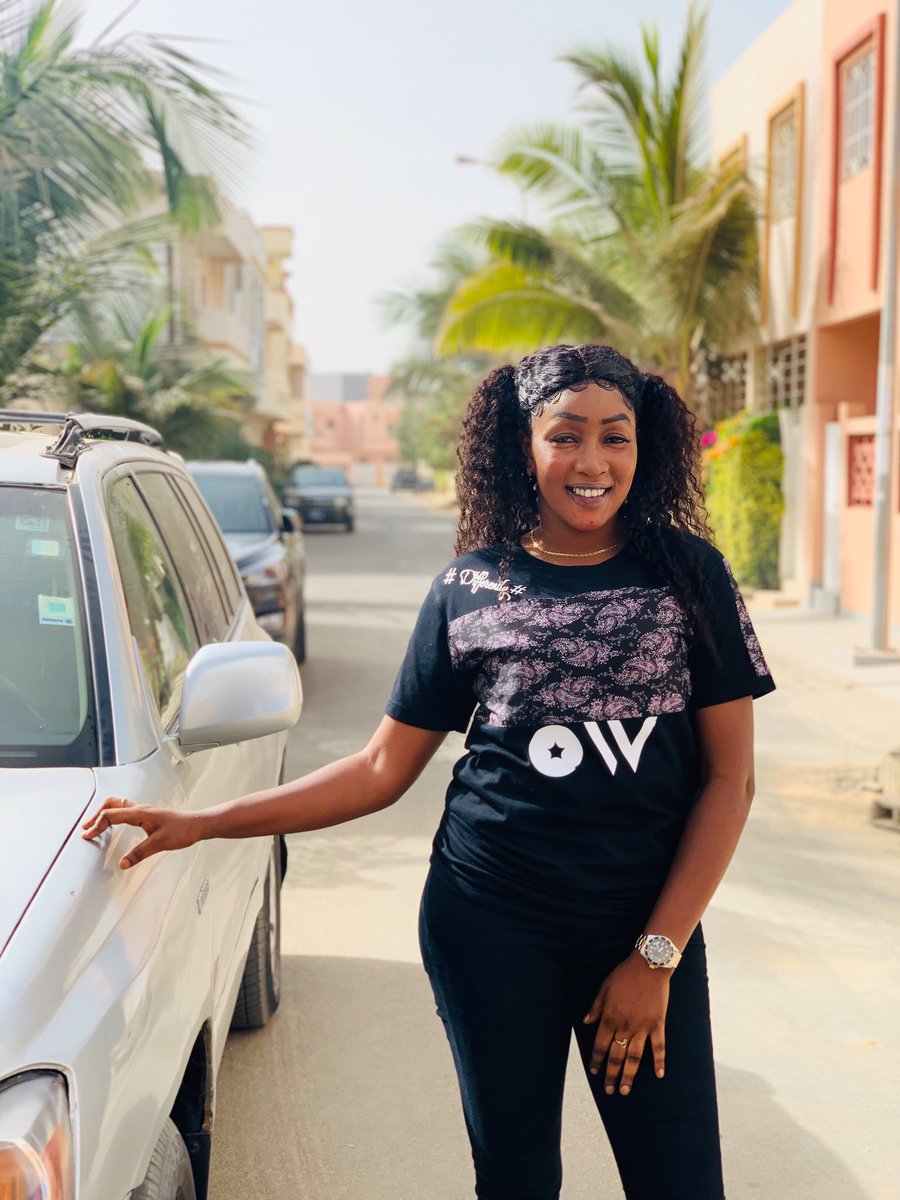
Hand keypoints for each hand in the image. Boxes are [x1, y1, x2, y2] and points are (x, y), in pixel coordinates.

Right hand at [81, 797, 201, 868]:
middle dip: (96, 815)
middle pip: (111, 804)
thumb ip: (140, 854)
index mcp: (140, 813)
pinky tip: (115, 824)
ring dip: (104, 813)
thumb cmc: (183, 830)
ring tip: (95, 824)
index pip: (111, 815)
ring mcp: (144, 810)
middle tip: (86, 827)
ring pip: (118, 805)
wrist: (197, 824)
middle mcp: (140, 808)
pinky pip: (126, 810)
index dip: (96, 825)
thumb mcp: (160, 844)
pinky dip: (114, 815)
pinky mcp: (148, 814)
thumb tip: (123, 863)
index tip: (87, 836)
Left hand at [582, 951, 669, 1095]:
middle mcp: (625, 1026)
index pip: (600, 1045)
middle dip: (611, 1075)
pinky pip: (659, 1047)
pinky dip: (659, 1061)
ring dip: (629, 1075)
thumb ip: (595, 1008)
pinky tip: (659, 1075)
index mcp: (609, 1018)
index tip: (594, 1072)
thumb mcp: (604, 989)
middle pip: (616, 1056)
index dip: (596, 1060)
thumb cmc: (624, 975)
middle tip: (609, 1091)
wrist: (649, 965)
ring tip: (626, 1091)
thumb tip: (585, 1022)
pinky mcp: (658, 1024)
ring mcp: (642, 1027)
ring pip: (634, 1057)